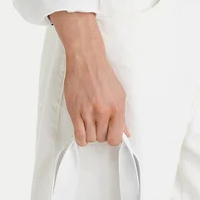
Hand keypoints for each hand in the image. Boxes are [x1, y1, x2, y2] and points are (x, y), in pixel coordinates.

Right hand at [50, 11, 129, 146]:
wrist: (86, 61)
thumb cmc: (102, 75)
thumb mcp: (119, 94)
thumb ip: (122, 116)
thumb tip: (125, 132)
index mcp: (116, 108)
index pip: (116, 137)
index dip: (113, 138)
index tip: (110, 135)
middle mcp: (102, 112)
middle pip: (102, 138)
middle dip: (101, 134)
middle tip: (100, 125)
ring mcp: (88, 112)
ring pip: (91, 138)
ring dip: (91, 135)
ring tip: (91, 126)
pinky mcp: (75, 111)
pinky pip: (79, 135)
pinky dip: (81, 138)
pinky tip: (83, 132)